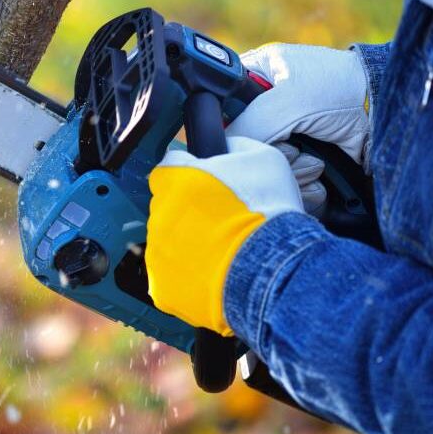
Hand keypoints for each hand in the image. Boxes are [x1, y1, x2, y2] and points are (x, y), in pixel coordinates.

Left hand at [146, 137, 302, 335]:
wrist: (275, 269)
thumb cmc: (270, 211)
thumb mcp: (263, 156)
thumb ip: (234, 146)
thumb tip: (225, 146)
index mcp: (176, 178)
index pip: (170, 166)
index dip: (191, 175)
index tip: (207, 187)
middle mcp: (159, 214)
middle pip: (167, 207)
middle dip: (189, 212)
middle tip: (221, 221)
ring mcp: (157, 253)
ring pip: (167, 243)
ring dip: (187, 244)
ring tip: (222, 251)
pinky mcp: (162, 287)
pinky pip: (170, 278)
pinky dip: (187, 277)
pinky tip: (214, 274)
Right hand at [225, 44, 370, 211]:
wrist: (386, 106)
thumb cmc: (337, 87)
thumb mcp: (284, 102)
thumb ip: (247, 125)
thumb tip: (227, 154)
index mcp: (252, 75)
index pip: (219, 108)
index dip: (232, 131)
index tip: (251, 141)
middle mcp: (264, 105)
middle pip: (245, 146)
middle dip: (272, 155)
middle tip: (292, 147)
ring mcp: (285, 132)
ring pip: (266, 168)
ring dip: (291, 171)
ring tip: (313, 160)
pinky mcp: (303, 156)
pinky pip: (288, 179)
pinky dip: (303, 184)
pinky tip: (318, 172)